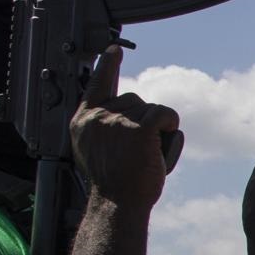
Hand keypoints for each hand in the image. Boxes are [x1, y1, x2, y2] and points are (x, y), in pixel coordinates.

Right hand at [69, 45, 180, 210]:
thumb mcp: (96, 149)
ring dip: (157, 127)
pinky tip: (164, 137)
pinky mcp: (139, 128)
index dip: (108, 65)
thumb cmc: (114, 183)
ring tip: (146, 154)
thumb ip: (104, 127)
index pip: (96, 84)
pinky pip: (165, 114)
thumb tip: (126, 109)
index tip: (114, 50)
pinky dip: (171, 124)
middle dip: (142, 119)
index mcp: (83, 121)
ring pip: (151, 108)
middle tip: (137, 150)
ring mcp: (117, 121)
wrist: (118, 204)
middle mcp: (97, 116)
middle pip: (133, 99)